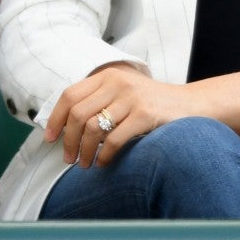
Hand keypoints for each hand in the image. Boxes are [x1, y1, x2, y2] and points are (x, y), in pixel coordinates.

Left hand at [45, 63, 198, 167]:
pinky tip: (104, 163)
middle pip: (77, 114)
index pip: (70, 95)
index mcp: (109, 75)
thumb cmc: (151, 104)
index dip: (56, 119)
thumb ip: (98, 101)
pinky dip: (104, 156)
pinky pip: (113, 140)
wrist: (189, 104)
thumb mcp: (123, 93)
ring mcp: (131, 98)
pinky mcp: (144, 115)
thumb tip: (63, 127)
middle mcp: (118, 82)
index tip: (50, 138)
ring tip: (85, 164)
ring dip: (84, 152)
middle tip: (69, 159)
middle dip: (68, 141)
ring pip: (92, 129)